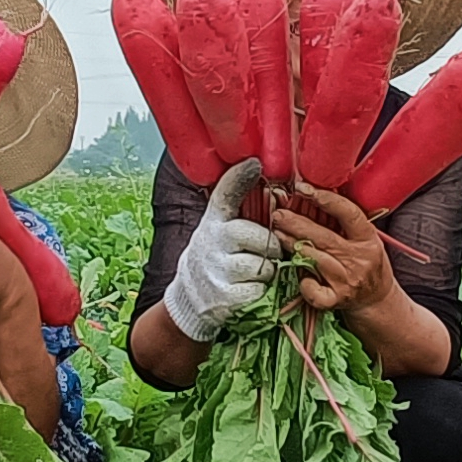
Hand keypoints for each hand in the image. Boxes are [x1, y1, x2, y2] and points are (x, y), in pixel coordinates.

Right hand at [163, 159, 279, 342]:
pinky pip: (258, 290)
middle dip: (271, 246)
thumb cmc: (214, 255)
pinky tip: (247, 288)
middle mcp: (211, 242)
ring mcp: (216, 270)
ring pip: (263, 266)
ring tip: (254, 272)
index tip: (255, 163)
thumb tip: (256, 164)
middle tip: (268, 252)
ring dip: (266, 271)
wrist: (190, 298)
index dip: (239, 178)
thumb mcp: (217, 227)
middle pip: (258, 237)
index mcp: (213, 222)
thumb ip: (233, 202)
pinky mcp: (224, 296)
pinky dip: (259, 291)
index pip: (224, 195)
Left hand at [272, 187, 395, 316]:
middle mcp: (358, 259)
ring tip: (278, 233)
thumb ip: (345, 220)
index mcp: (368, 239)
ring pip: (313, 259)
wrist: (377, 299)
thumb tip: (315, 193)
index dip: (326, 199)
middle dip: (296, 223)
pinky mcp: (336, 299)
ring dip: (292, 244)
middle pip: (323, 237)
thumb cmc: (367, 263)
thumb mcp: (366, 237)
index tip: (304, 189)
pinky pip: (313, 290)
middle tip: (278, 213)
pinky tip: (299, 273)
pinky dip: (303, 283)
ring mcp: (346, 280)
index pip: (348, 214)